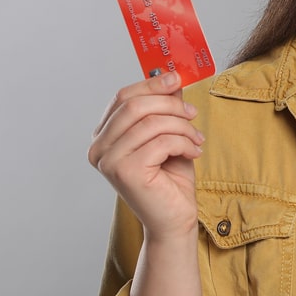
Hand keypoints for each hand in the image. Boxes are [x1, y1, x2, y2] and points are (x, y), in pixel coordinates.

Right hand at [87, 71, 203, 240]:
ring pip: (151, 122)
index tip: (176, 78)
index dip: (151, 84)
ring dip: (182, 126)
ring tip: (196, 139)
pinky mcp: (125, 172)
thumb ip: (164, 107)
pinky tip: (193, 153)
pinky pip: (161, 141)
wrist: (174, 218)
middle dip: (170, 104)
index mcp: (104, 136)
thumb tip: (171, 76)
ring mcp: (108, 161)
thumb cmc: (170, 178)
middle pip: (135, 105)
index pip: (123, 97)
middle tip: (193, 113)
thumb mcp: (169, 134)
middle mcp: (99, 148)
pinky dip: (184, 142)